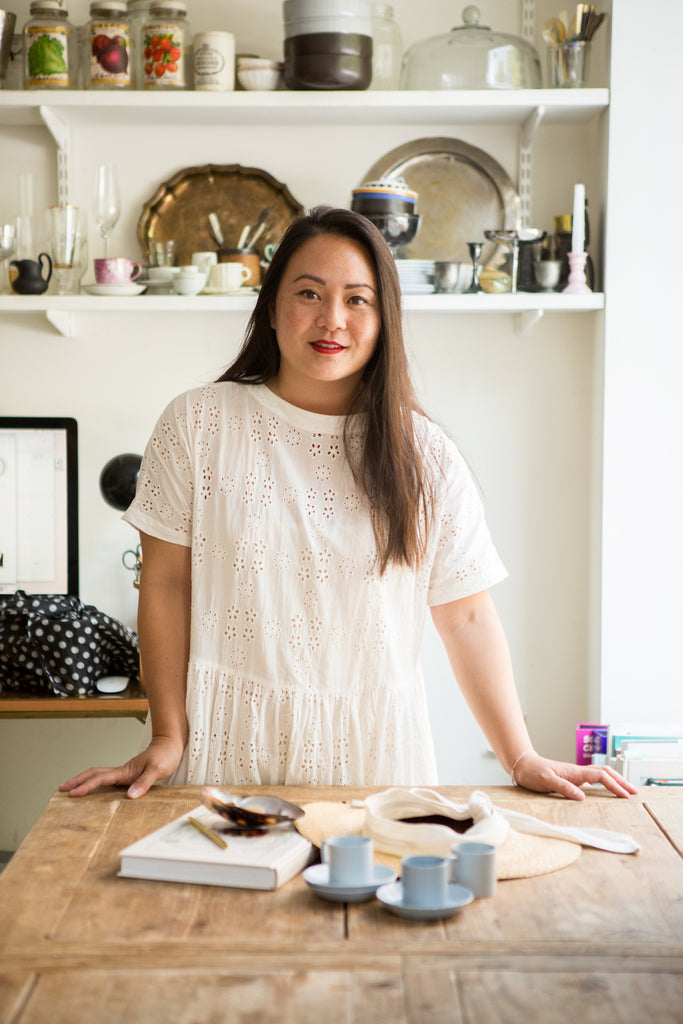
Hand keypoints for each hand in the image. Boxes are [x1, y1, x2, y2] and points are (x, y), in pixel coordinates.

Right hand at [59, 736, 183, 799]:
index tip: (73, 794)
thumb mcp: (158, 769)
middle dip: (77, 781)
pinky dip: (97, 782)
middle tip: (62, 789)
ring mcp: (125, 772)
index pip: (101, 779)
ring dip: (85, 780)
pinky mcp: (129, 774)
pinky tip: (96, 789)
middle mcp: (122, 771)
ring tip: (73, 788)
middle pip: (94, 774)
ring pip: (99, 775)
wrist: (171, 744)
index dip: (86, 786)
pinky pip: (108, 779)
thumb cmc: (165, 755)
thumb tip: (130, 796)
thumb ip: (144, 782)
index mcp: (125, 770)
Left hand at [512, 751, 637, 799]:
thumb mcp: (546, 781)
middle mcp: (578, 771)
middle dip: (621, 781)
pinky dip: (605, 782)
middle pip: (606, 773)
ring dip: (615, 780)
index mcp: (575, 772)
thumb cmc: (532, 772)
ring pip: (601, 774)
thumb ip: (563, 788)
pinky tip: (607, 788)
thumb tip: (581, 796)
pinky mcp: (572, 777)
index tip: (626, 796)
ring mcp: (576, 774)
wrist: (523, 764)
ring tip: (626, 790)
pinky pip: (594, 778)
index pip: (601, 777)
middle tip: (635, 792)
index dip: (614, 786)